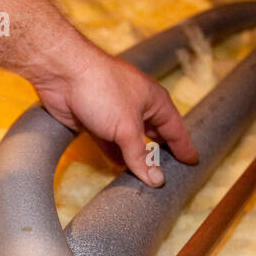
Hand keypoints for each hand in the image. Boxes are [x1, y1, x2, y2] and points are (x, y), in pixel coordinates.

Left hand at [30, 40, 198, 186]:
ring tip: (145, 182)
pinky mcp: (95, 122)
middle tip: (170, 177)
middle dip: (161, 155)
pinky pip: (110, 144)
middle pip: (155, 136)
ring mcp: (116, 115)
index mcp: (154, 101)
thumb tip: (156, 180)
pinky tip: (121, 172)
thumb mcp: (127, 127)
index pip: (175, 129)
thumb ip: (140, 156)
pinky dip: (116, 157)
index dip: (184, 147)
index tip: (193, 162)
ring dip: (137, 160)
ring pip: (131, 143)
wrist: (62, 73)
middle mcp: (138, 107)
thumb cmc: (102, 90)